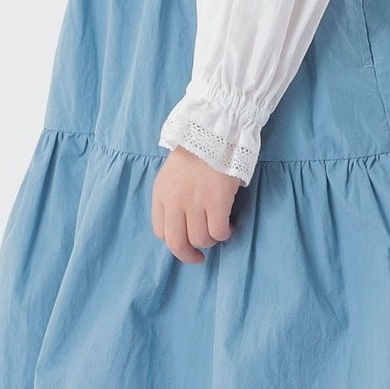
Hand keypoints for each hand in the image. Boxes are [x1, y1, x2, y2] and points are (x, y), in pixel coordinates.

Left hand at [151, 145, 240, 263]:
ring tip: (218, 231)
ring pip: (200, 239)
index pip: (160, 231)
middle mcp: (175, 201)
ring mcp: (196, 202)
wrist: (215, 132)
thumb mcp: (172, 174)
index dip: (174, 241)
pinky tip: (229, 226)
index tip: (185, 243)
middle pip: (176, 243)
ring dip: (211, 241)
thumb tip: (181, 223)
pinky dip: (224, 234)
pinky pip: (219, 231)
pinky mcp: (217, 201)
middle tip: (198, 257)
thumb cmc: (197, 151)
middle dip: (188, 255)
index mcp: (161, 194)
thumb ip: (172, 198)